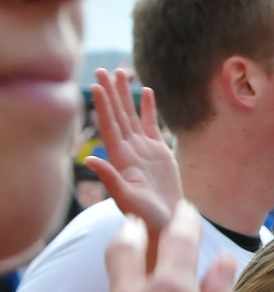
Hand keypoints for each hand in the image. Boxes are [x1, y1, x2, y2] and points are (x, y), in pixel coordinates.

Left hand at [85, 68, 179, 233]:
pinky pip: (152, 125)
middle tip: (103, 70)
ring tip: (122, 72)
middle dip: (111, 92)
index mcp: (119, 158)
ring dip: (126, 95)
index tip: (98, 86)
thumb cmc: (144, 215)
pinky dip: (148, 108)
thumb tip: (89, 158)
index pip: (109, 126)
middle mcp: (128, 149)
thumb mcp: (126, 198)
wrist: (166, 221)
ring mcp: (143, 149)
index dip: (104, 106)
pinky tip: (145, 91)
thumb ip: (110, 178)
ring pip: (132, 116)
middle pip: (118, 115)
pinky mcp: (159, 152)